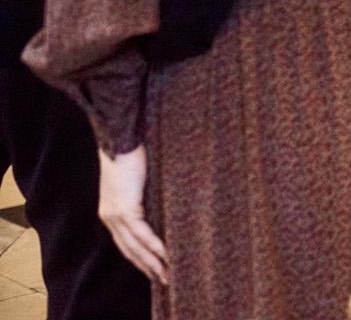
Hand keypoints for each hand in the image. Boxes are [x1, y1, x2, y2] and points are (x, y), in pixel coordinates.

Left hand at [98, 147, 168, 284]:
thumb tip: (160, 206)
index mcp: (110, 213)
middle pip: (128, 251)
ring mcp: (116, 215)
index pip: (125, 243)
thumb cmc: (129, 155)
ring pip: (134, 247)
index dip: (139, 259)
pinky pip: (142, 234)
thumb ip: (141, 197)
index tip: (153, 270)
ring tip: (167, 274)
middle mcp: (110, 218)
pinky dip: (155, 246)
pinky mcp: (125, 210)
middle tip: (163, 280)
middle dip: (146, 268)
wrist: (119, 142)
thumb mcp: (135, 181)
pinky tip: (167, 255)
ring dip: (152, 263)